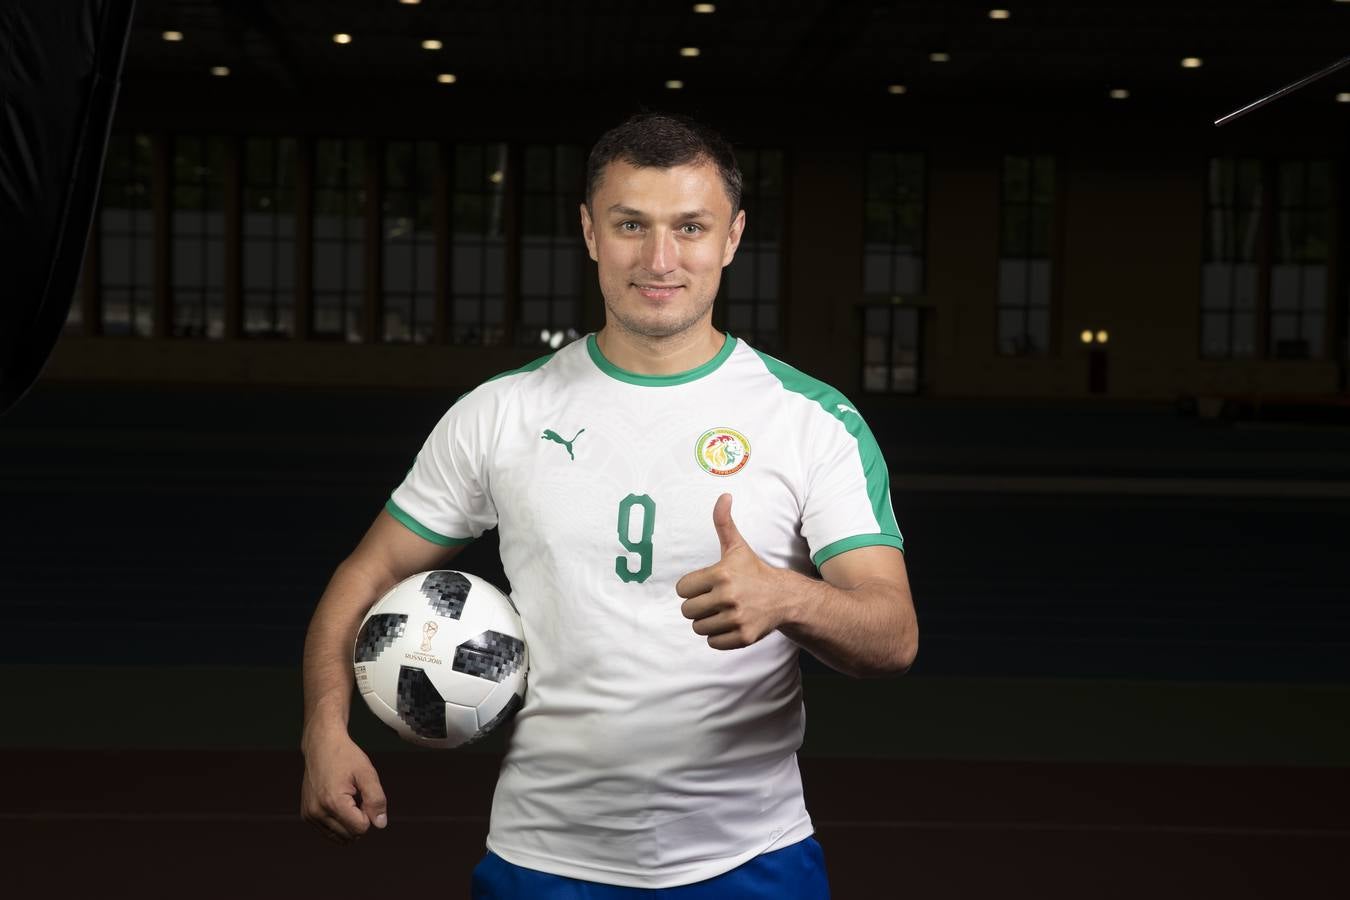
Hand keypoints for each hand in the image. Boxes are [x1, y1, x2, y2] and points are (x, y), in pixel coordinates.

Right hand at [300, 723, 387, 843]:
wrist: (321, 744)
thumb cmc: (345, 756)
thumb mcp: (367, 773)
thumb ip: (376, 799)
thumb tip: (380, 824)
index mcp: (333, 802)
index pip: (360, 828)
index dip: (369, 814)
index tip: (364, 795)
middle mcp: (317, 812)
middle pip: (350, 835)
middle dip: (359, 819)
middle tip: (357, 796)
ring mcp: (310, 815)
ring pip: (339, 837)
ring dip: (349, 822)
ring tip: (348, 799)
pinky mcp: (307, 815)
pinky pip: (328, 832)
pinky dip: (338, 822)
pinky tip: (338, 803)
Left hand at [675, 493, 787, 649]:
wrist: (784, 596)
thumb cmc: (753, 570)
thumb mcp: (737, 546)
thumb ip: (724, 522)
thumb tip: (724, 496)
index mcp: (721, 574)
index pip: (682, 589)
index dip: (691, 587)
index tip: (705, 585)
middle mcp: (729, 597)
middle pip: (687, 611)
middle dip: (697, 606)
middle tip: (713, 599)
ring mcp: (737, 618)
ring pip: (698, 628)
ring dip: (707, 621)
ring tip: (722, 611)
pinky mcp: (744, 637)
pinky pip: (713, 642)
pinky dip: (718, 636)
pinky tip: (730, 623)